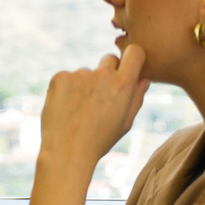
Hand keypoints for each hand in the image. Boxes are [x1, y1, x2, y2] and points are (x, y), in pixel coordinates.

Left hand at [38, 46, 149, 169]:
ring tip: (80, 110)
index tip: (129, 66)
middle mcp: (102, 75)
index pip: (134, 52)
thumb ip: (136, 97)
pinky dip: (67, 88)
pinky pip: (67, 77)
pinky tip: (66, 107)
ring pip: (86, 73)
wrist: (67, 151)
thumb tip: (144, 78)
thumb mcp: (125, 122)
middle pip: (109, 59)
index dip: (133, 58)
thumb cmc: (100, 140)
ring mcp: (79, 74)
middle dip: (109, 72)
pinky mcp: (59, 77)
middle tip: (101, 96)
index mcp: (123, 84)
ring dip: (85, 84)